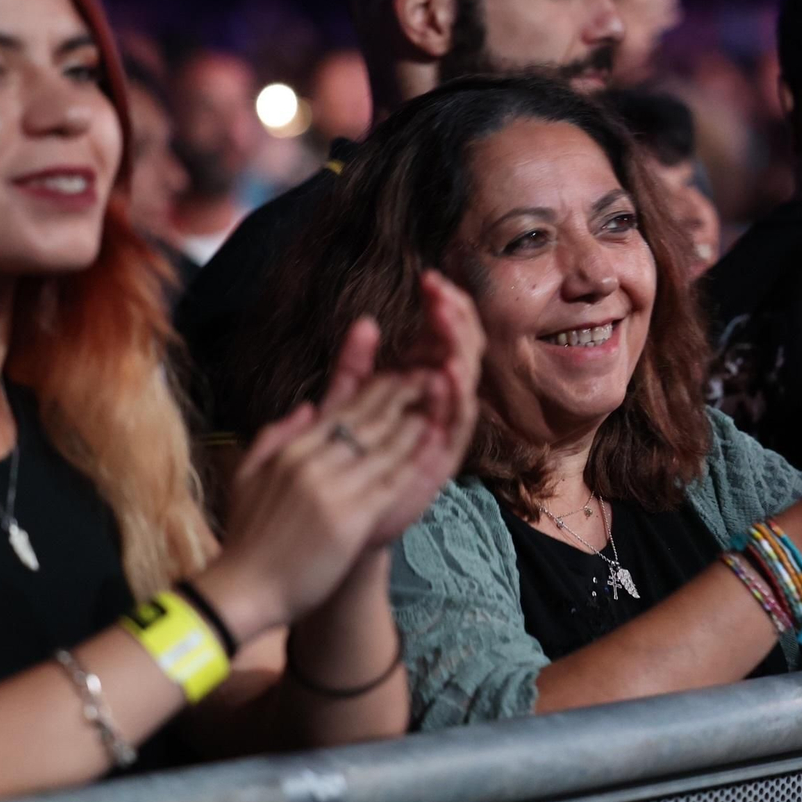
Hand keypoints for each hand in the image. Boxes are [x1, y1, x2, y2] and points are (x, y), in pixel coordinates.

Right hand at [202, 359, 433, 639]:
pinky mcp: (351, 518)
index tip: (399, 376)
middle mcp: (313, 463)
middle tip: (430, 377)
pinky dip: (415, 460)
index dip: (375, 391)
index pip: (342, 411)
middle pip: (367, 420)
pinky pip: (392, 481)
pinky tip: (434, 444)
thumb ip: (274, 437)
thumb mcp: (246, 477)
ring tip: (440, 402)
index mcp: (291, 452)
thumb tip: (308, 407)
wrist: (243, 590)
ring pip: (384, 446)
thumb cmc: (246, 540)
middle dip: (401, 395)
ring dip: (415, 421)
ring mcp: (333, 489)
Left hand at [323, 271, 484, 547]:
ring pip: (464, 380)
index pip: (442, 335)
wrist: (337, 523)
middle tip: (440, 291)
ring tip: (447, 318)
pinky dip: (455, 396)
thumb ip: (354, 367)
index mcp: (418, 385)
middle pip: (460, 350)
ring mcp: (442, 430)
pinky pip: (458, 423)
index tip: (429, 278)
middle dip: (455, 318)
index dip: (441, 306)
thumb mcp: (343, 406)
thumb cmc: (343, 465)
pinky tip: (446, 372)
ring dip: (459, 348)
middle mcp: (437, 404)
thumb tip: (365, 321)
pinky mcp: (441, 457)